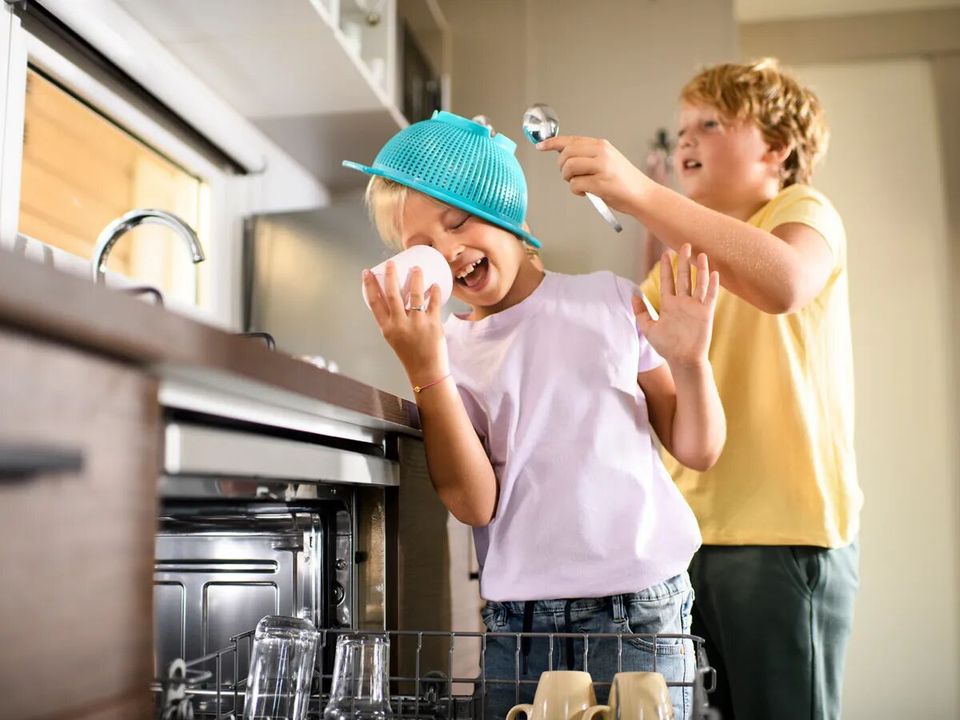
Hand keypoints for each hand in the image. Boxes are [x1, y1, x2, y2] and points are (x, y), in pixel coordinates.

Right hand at [362, 262, 449, 386]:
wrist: (426, 370)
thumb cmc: (409, 353)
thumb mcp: (393, 337)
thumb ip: (393, 319)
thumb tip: (399, 294)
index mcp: (387, 328)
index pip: (374, 302)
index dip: (369, 285)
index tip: (367, 272)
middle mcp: (400, 325)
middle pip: (392, 294)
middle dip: (390, 275)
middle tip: (391, 263)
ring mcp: (417, 324)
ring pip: (415, 294)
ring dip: (416, 278)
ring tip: (416, 268)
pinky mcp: (433, 324)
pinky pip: (434, 303)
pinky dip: (434, 292)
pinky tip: (434, 284)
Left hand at [537, 135, 650, 213]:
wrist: (642, 195)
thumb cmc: (623, 181)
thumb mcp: (607, 160)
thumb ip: (588, 156)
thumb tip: (563, 155)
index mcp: (602, 145)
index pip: (571, 140)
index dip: (552, 143)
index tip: (540, 146)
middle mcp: (602, 152)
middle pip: (566, 154)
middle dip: (562, 167)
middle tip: (569, 176)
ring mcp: (602, 167)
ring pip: (568, 168)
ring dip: (568, 179)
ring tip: (580, 184)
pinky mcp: (601, 183)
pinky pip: (575, 185)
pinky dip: (576, 191)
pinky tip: (586, 192)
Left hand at [634, 244, 718, 367]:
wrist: (683, 360)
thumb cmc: (667, 347)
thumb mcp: (649, 329)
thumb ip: (641, 312)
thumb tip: (633, 296)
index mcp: (669, 304)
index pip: (668, 281)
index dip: (667, 267)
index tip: (666, 253)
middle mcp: (683, 303)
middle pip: (683, 277)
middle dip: (683, 261)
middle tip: (684, 245)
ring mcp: (695, 307)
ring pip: (698, 283)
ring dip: (700, 269)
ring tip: (701, 254)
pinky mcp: (706, 313)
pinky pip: (711, 296)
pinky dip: (713, 285)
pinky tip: (714, 273)